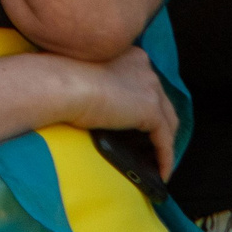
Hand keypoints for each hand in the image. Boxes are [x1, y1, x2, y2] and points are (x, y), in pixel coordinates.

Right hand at [53, 47, 177, 179]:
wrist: (64, 84)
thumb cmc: (62, 80)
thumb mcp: (89, 77)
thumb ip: (104, 86)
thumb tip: (106, 110)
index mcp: (133, 56)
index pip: (149, 86)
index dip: (149, 108)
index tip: (142, 127)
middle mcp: (146, 69)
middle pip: (163, 104)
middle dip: (162, 127)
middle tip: (154, 149)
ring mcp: (151, 88)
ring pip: (168, 123)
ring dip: (165, 145)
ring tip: (158, 164)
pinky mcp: (151, 110)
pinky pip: (165, 141)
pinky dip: (165, 158)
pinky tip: (161, 174)